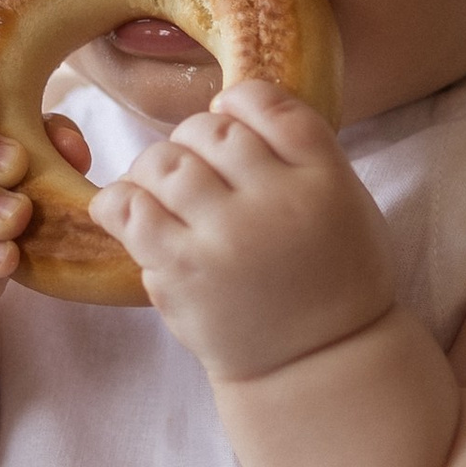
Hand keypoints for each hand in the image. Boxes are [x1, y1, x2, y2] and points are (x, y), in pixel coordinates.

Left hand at [91, 81, 396, 381]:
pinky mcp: (182, 270)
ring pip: (164, 161)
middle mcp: (276, 200)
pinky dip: (120, 201)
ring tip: (163, 193)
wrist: (317, 363)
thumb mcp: (345, 203)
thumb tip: (227, 106)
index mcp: (324, 176)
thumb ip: (299, 154)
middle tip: (196, 170)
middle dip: (194, 140)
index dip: (237, 102)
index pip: (266, 103)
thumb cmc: (332, 280)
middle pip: (210, 130)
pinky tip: (131, 213)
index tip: (229, 121)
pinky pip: (129, 208)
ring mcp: (226, 236)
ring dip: (155, 169)